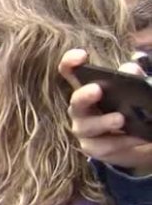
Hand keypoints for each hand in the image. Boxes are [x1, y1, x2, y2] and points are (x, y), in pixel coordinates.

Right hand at [59, 49, 151, 175]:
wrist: (130, 141)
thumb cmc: (125, 108)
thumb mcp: (129, 91)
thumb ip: (130, 77)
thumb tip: (131, 69)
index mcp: (85, 88)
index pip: (69, 72)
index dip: (70, 62)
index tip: (81, 56)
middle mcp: (79, 109)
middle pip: (76, 101)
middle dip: (84, 96)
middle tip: (97, 90)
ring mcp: (83, 129)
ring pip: (87, 127)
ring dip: (103, 122)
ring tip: (120, 119)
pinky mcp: (92, 148)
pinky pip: (103, 146)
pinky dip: (120, 142)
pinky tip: (135, 137)